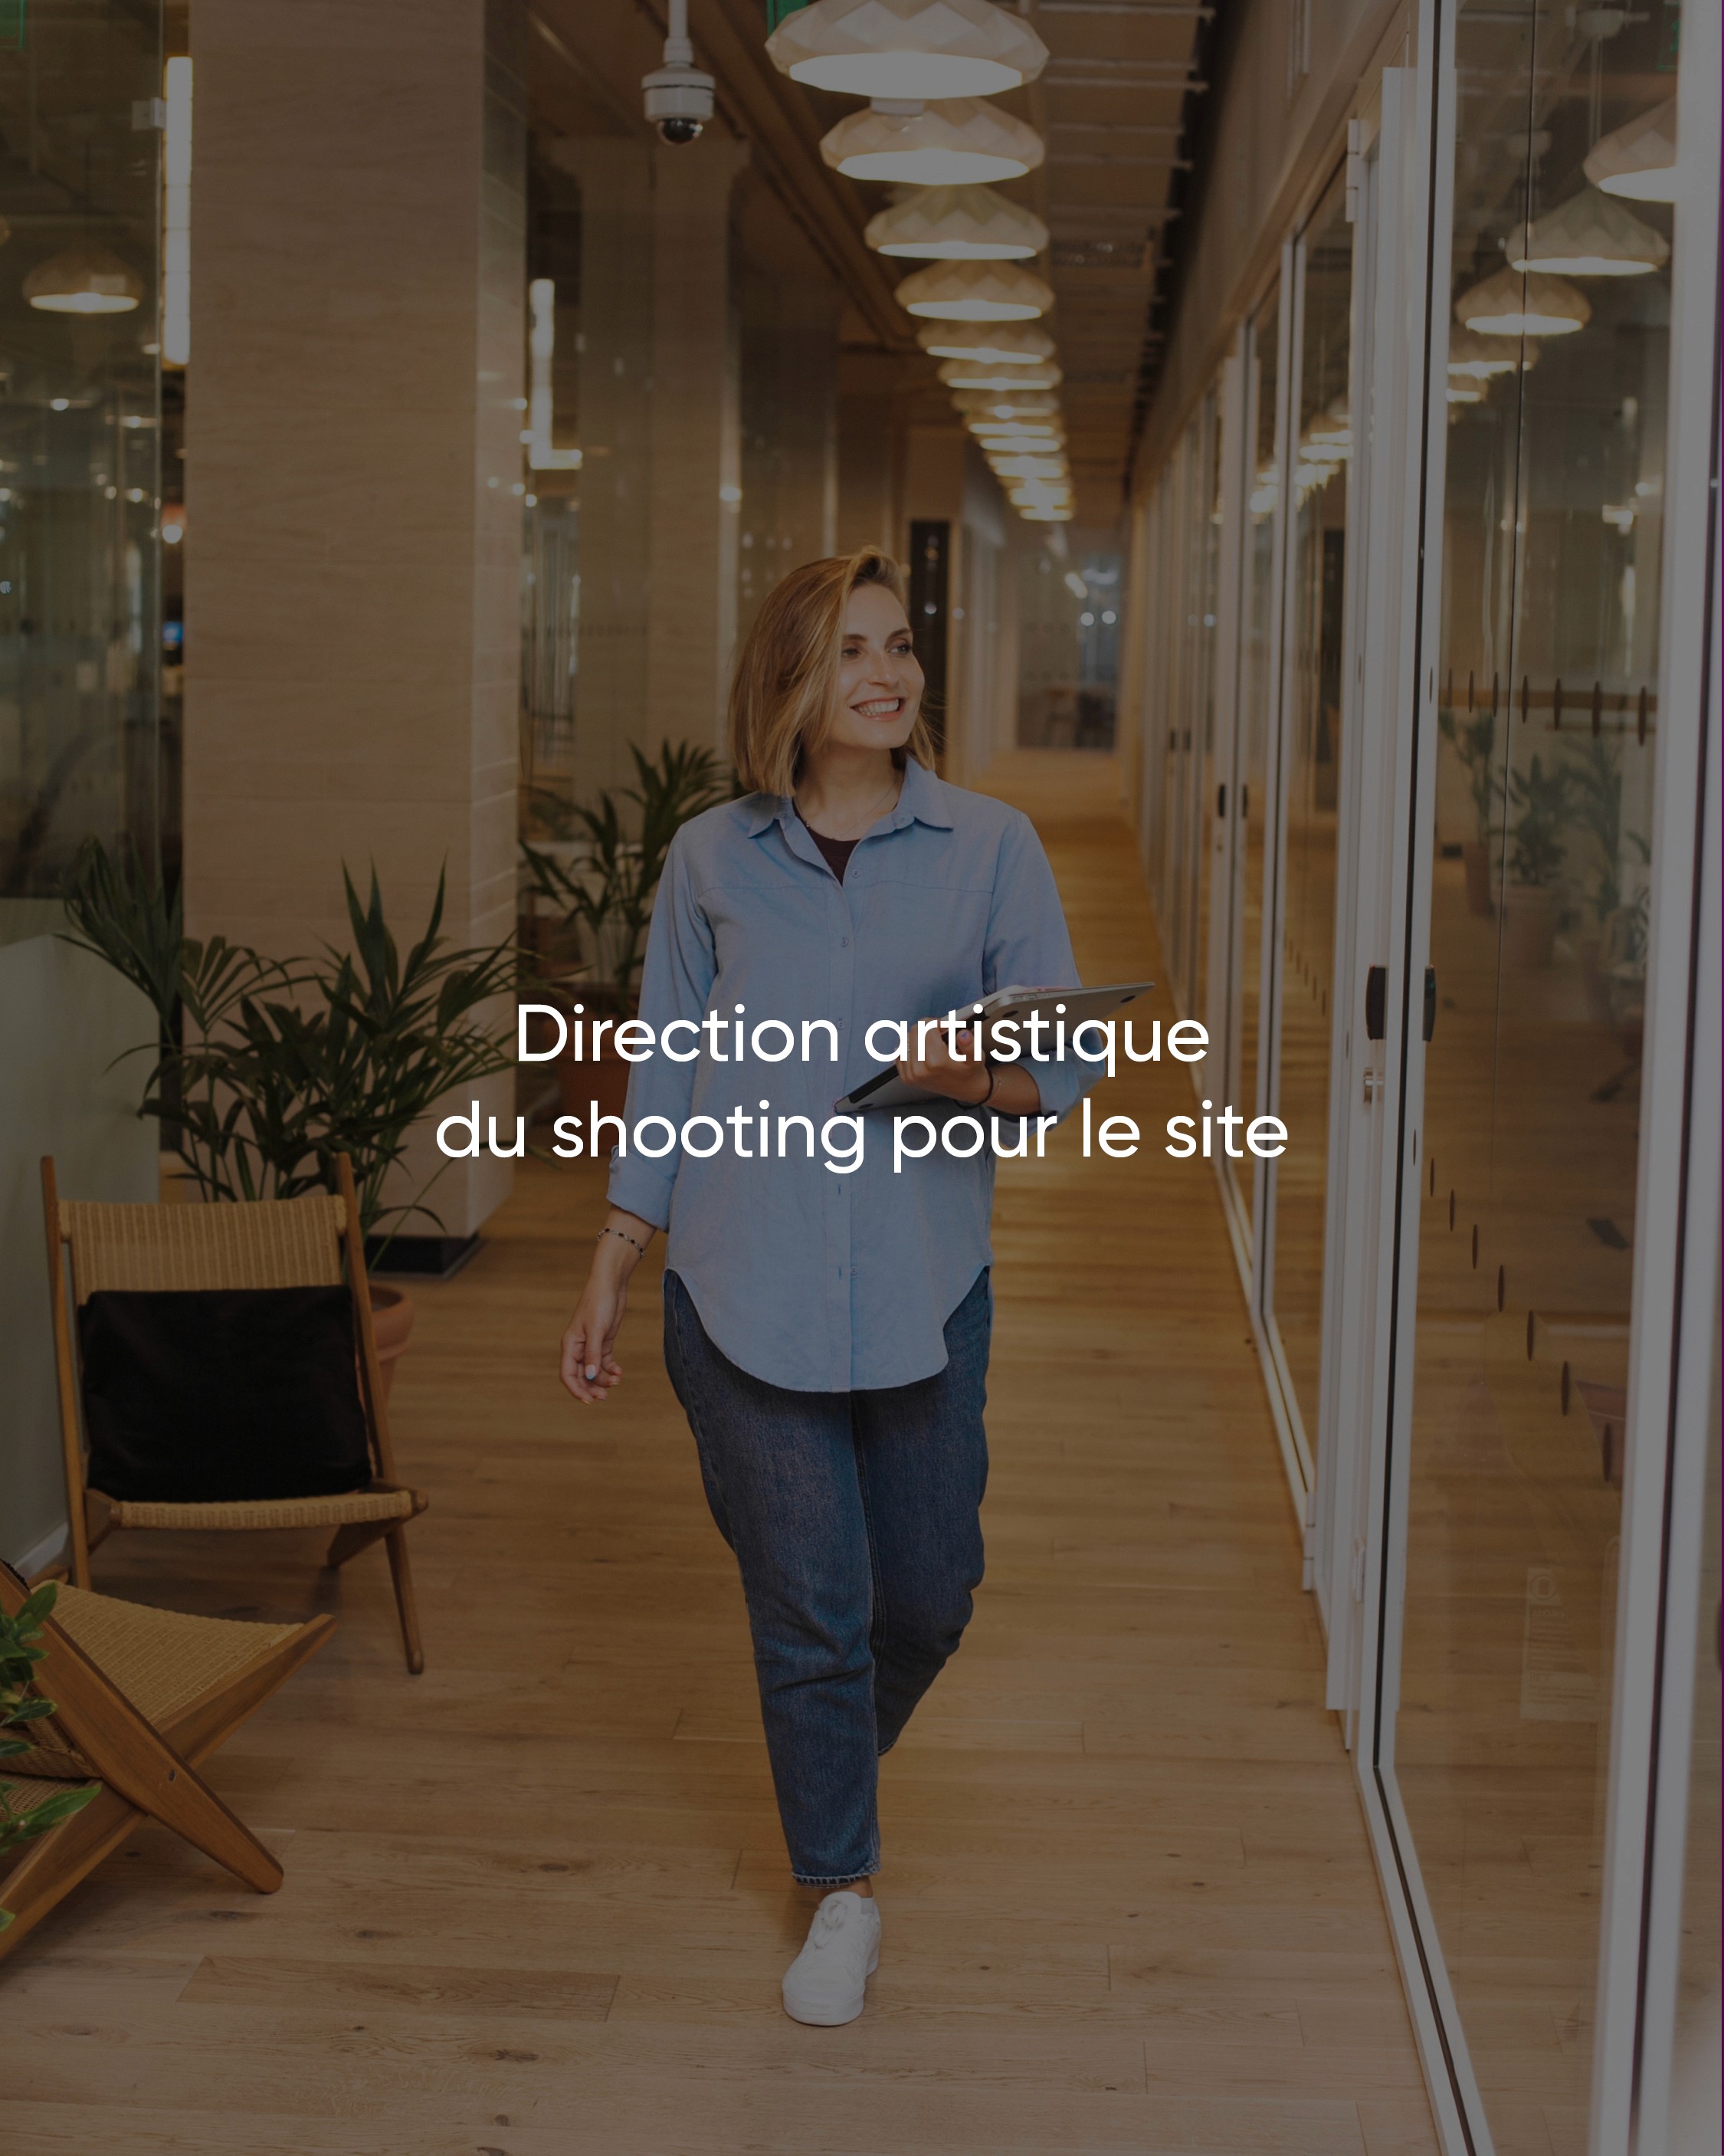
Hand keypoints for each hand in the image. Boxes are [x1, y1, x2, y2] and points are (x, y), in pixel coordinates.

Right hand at [561, 1274, 626, 1402]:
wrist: (612, 1285)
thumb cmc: (599, 1303)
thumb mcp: (597, 1330)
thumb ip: (593, 1354)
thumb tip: (589, 1376)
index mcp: (570, 1345)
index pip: (568, 1374)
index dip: (576, 1390)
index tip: (589, 1401)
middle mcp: (578, 1348)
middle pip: (580, 1376)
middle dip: (591, 1388)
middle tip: (605, 1397)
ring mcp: (591, 1345)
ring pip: (593, 1371)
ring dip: (603, 1379)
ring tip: (617, 1381)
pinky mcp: (603, 1341)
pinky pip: (604, 1362)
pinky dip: (611, 1369)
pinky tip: (619, 1373)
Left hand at [898, 1024, 991, 1105]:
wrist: (966, 1089)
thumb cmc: (970, 1071)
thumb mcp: (977, 1057)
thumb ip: (971, 1045)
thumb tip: (964, 1034)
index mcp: (936, 1061)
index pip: (926, 1027)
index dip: (936, 1023)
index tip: (944, 1027)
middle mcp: (920, 1069)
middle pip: (913, 1031)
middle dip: (926, 1028)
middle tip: (938, 1033)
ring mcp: (911, 1074)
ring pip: (905, 1040)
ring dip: (917, 1037)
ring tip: (931, 1043)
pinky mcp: (906, 1078)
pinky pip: (900, 1053)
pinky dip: (909, 1048)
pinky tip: (922, 1051)